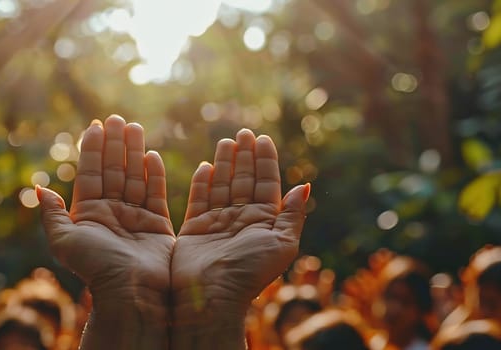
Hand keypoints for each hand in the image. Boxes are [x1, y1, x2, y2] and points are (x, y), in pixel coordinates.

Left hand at [37, 115, 173, 348]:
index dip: (92, 149)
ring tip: (135, 126)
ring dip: (134, 151)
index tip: (96, 124)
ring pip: (134, 176)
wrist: (130, 291)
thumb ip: (52, 214)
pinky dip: (154, 174)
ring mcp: (135, 217)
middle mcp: (112, 213)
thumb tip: (38, 189)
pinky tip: (152, 154)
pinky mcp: (157, 224)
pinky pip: (155, 193)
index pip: (90, 173)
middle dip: (115, 144)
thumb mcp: (64, 241)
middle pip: (113, 170)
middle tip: (117, 118)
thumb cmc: (95, 268)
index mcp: (89, 214)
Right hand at [171, 129, 309, 347]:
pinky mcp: (196, 228)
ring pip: (222, 185)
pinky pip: (200, 199)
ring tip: (227, 141)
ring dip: (225, 163)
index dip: (265, 160)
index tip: (262, 138)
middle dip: (245, 156)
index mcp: (264, 221)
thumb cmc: (250, 272)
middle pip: (243, 179)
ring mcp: (218, 223)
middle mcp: (241, 219)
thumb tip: (304, 186)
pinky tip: (207, 166)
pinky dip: (203, 182)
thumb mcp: (282, 243)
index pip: (266, 183)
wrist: (213, 295)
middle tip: (243, 132)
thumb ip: (291, 214)